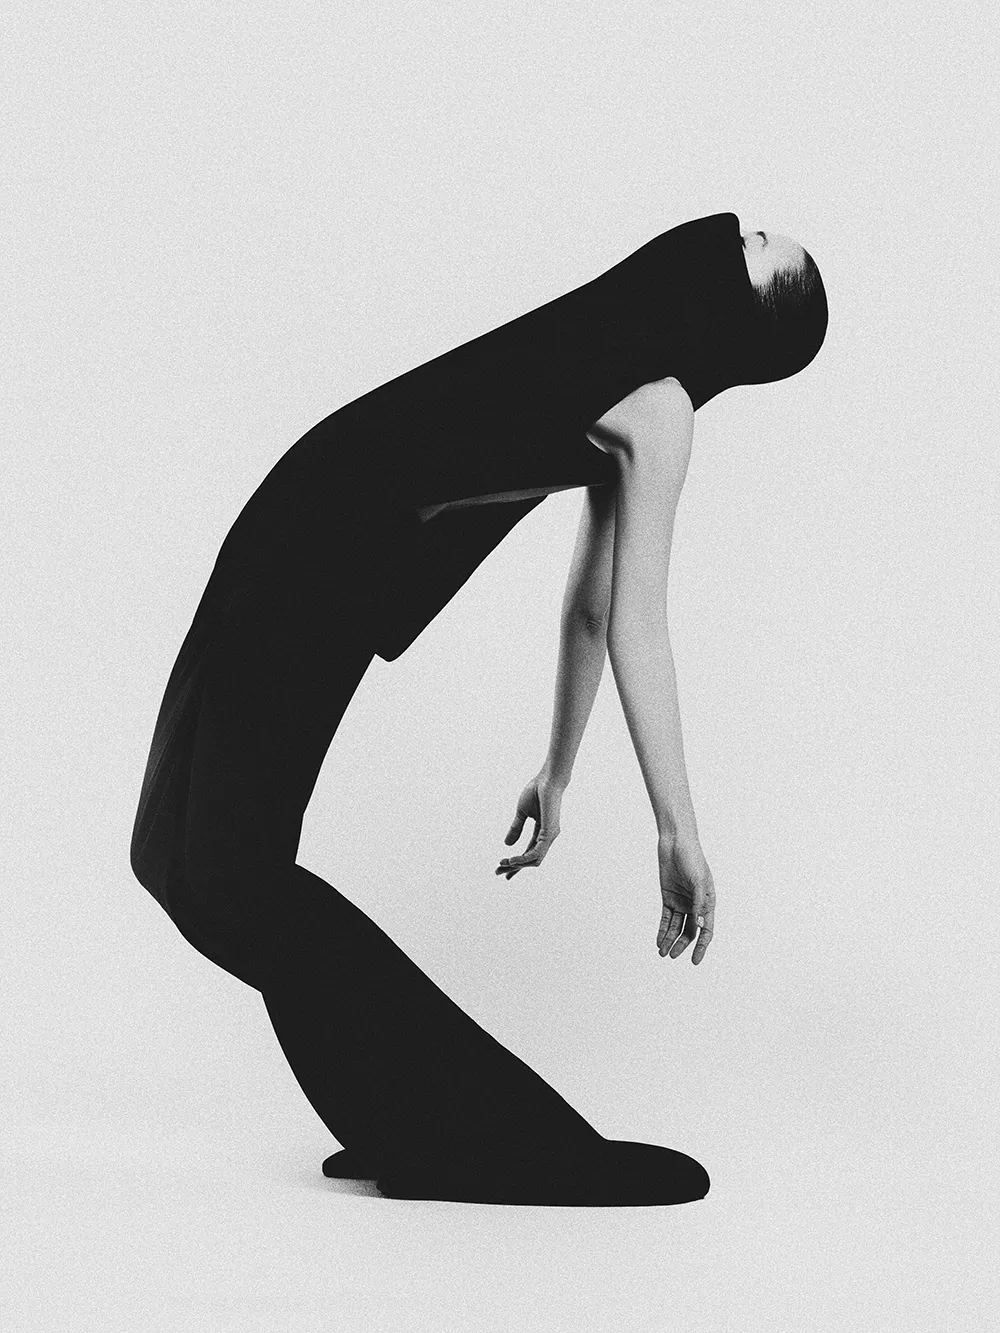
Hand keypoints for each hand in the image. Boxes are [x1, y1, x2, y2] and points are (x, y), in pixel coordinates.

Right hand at [495, 771, 564, 879]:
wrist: (547, 779)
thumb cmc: (537, 792)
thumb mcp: (522, 813)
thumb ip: (516, 828)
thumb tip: (507, 844)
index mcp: (542, 833)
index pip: (529, 853)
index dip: (516, 863)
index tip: (502, 870)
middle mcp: (547, 837)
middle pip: (531, 860)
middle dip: (514, 867)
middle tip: (498, 871)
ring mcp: (550, 836)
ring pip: (534, 860)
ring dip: (517, 865)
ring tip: (503, 864)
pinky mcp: (549, 832)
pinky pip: (537, 852)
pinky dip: (524, 859)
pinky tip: (513, 860)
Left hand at [656, 834, 714, 963]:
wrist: (675, 843)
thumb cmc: (691, 858)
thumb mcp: (698, 880)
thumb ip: (699, 902)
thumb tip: (700, 924)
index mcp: (708, 902)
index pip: (706, 929)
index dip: (701, 946)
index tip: (695, 960)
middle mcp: (695, 904)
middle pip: (690, 931)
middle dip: (681, 945)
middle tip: (672, 956)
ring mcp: (682, 902)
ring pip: (677, 927)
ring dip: (670, 940)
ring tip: (662, 953)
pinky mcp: (669, 898)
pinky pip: (666, 918)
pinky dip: (662, 930)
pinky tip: (659, 941)